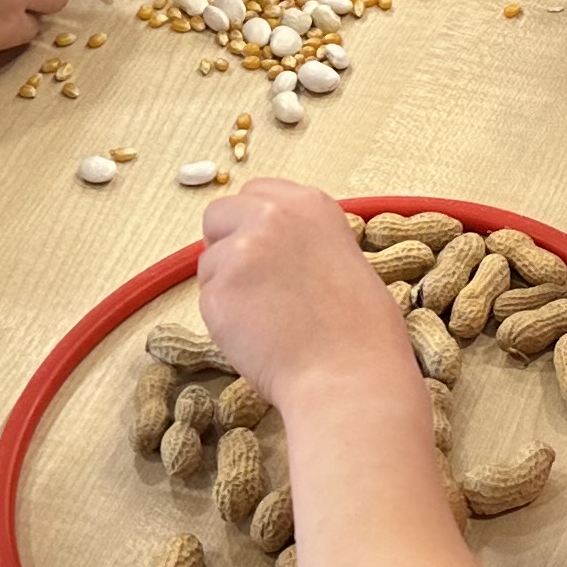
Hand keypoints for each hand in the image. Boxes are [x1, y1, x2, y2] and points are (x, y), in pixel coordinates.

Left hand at [197, 178, 420, 411]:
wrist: (348, 374)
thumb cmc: (359, 331)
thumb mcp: (342, 257)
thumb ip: (301, 240)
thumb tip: (269, 248)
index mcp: (309, 203)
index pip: (256, 192)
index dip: (252, 221)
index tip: (260, 246)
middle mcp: (272, 216)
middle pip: (219, 215)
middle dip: (226, 243)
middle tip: (251, 283)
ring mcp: (241, 251)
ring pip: (209, 263)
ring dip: (226, 288)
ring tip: (267, 320)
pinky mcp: (218, 291)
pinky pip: (207, 300)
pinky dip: (223, 320)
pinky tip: (259, 337)